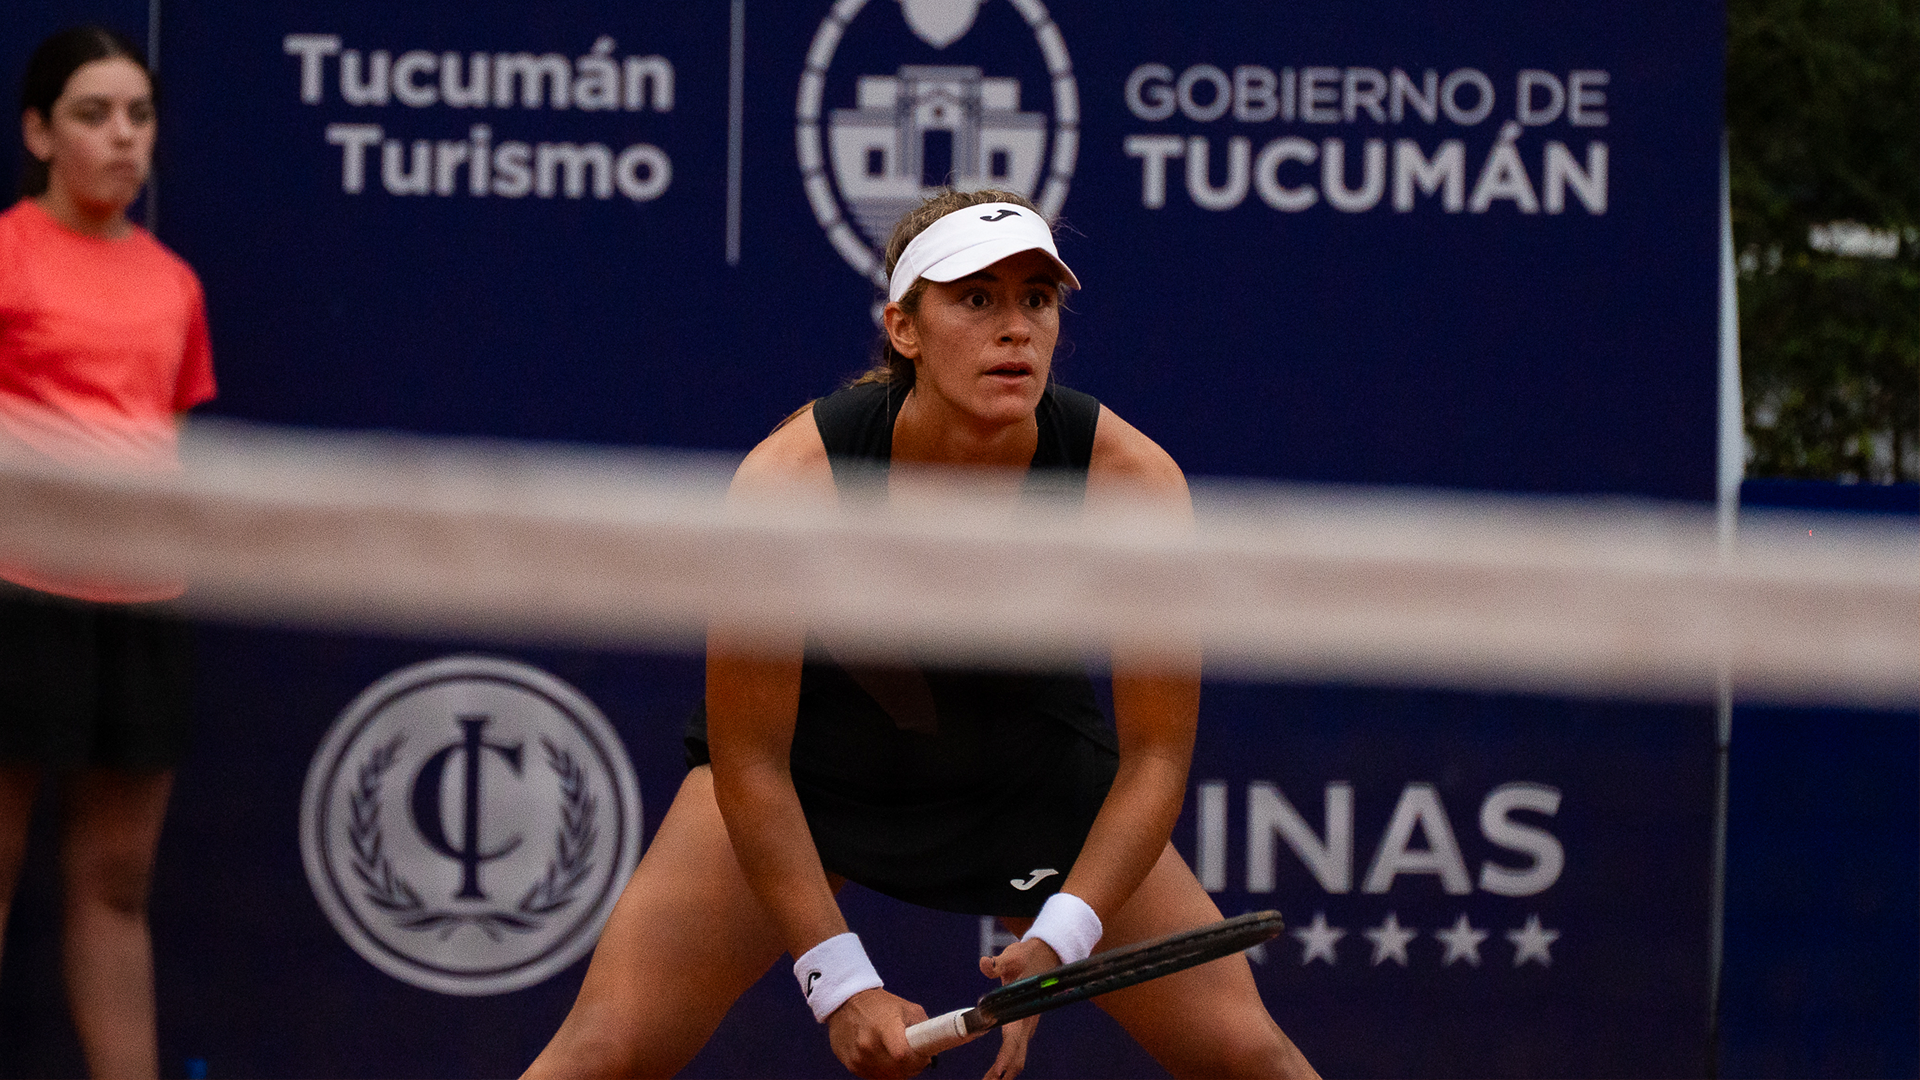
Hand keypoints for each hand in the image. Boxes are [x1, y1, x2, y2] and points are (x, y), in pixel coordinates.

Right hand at [826, 986, 930, 1078]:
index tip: (923, 1056)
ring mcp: (858, 1056)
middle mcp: (868, 1043)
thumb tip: (932, 1050)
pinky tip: (882, 1056)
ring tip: (897, 1054)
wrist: (845, 1003)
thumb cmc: (880, 1005)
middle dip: (911, 1067)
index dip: (917, 1060)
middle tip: (914, 1056)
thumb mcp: (907, 1008)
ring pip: (888, 1077)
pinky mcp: (850, 1065)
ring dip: (897, 1071)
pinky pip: (875, 1077)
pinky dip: (883, 1071)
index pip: (902, 1055)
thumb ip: (924, 1028)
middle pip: (898, 1071)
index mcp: (885, 1026)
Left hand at [975, 938, 1060, 1079]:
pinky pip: (1016, 1051)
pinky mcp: (1024, 1026)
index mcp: (1023, 1010)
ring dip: (1004, 1072)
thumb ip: (998, 962)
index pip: (1015, 1038)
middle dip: (1003, 1074)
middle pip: (1017, 1057)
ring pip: (1017, 1056)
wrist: (1046, 956)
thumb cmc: (1027, 957)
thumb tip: (985, 963)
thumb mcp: (1013, 956)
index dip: (1006, 1056)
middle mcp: (1026, 1023)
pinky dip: (1007, 1064)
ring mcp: (1026, 1027)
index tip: (998, 1071)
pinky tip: (997, 1072)